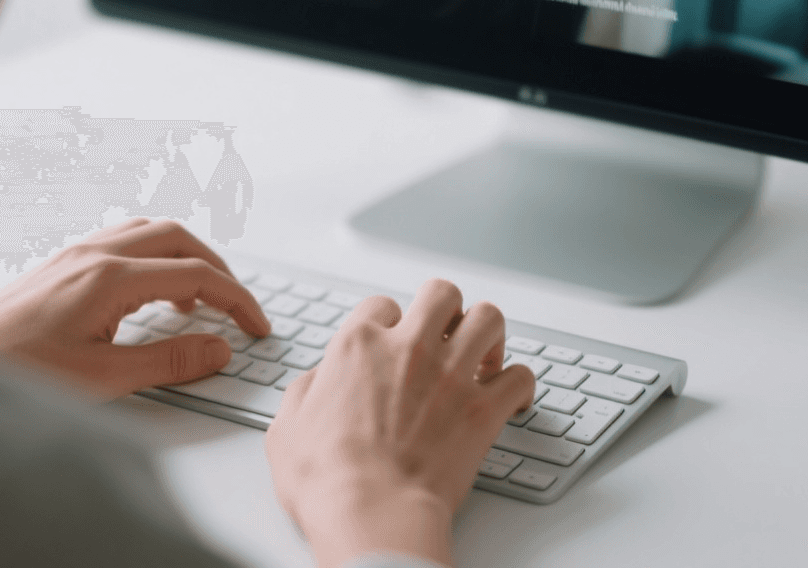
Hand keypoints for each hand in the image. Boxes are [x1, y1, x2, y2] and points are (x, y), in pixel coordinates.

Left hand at [0, 218, 268, 398]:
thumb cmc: (14, 374)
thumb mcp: (104, 378)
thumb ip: (169, 362)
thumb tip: (219, 349)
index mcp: (110, 277)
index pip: (195, 275)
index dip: (236, 300)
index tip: (255, 326)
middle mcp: (94, 254)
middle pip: (178, 237)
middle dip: (217, 268)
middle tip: (235, 306)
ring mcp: (74, 254)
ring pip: (149, 231)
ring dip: (184, 256)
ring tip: (197, 299)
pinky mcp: (60, 264)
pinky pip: (122, 241)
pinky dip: (153, 258)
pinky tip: (149, 293)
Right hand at [265, 279, 534, 567]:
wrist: (372, 514)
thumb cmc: (327, 480)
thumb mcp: (287, 428)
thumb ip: (305, 392)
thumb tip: (318, 381)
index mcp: (359, 346)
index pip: (381, 304)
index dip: (386, 320)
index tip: (391, 339)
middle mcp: (409, 349)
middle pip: (442, 293)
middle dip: (445, 309)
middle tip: (444, 332)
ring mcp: (451, 376)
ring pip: (488, 318)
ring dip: (488, 333)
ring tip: (482, 353)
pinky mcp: (483, 410)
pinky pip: (520, 376)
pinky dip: (519, 382)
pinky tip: (511, 395)